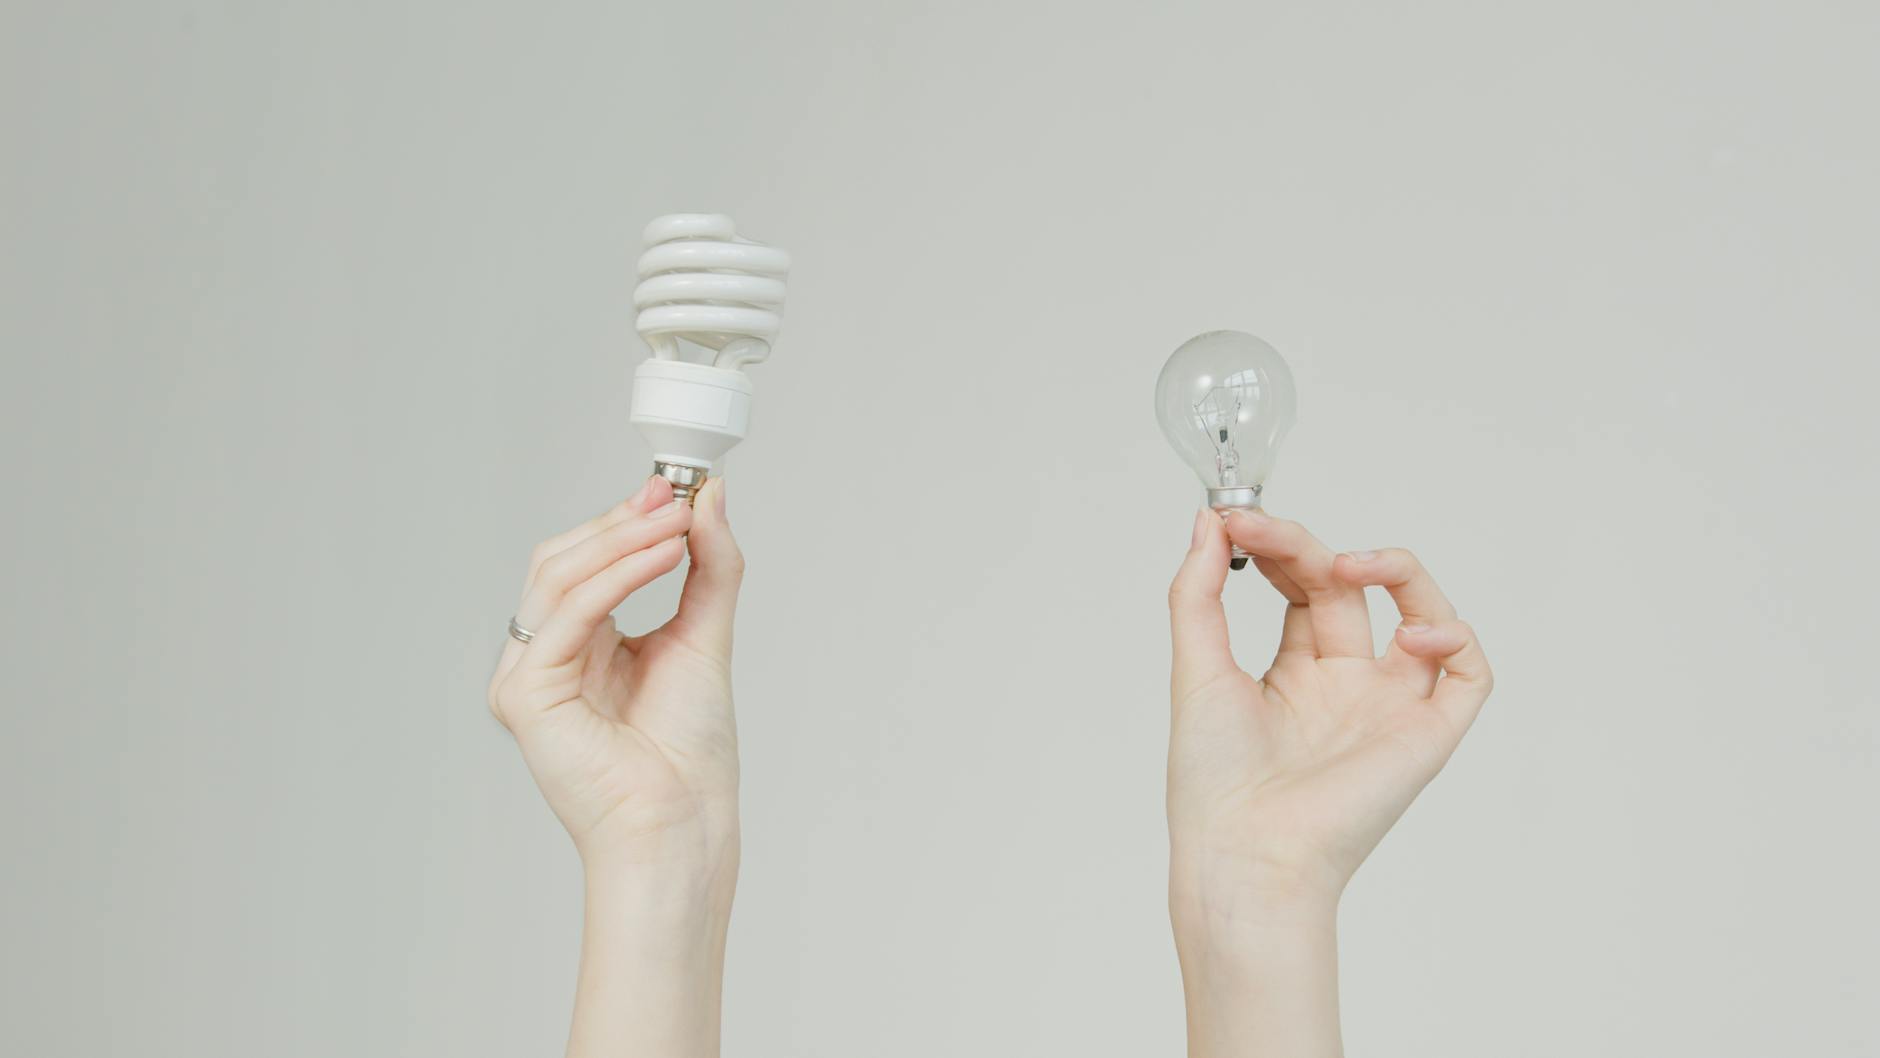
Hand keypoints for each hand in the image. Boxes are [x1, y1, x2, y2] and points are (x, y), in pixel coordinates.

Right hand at [488, 475, 743, 887]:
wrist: (683, 822)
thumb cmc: (689, 753)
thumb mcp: (704, 635)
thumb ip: (708, 565)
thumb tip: (710, 497)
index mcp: (578, 647)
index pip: (584, 562)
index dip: (624, 520)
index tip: (674, 487)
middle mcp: (544, 659)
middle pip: (562, 561)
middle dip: (620, 522)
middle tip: (674, 496)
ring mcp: (526, 678)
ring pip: (559, 577)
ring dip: (622, 539)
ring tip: (677, 522)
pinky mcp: (525, 696)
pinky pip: (565, 615)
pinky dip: (616, 576)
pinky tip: (662, 556)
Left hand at [1166, 507, 1492, 914]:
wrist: (1244, 851)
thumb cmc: (1214, 780)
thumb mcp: (1196, 667)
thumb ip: (1197, 592)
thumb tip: (1208, 522)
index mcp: (1293, 676)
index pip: (1303, 587)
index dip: (1279, 546)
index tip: (1238, 518)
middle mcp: (1346, 687)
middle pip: (1351, 590)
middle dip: (1312, 549)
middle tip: (1266, 529)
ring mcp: (1389, 708)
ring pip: (1425, 615)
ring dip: (1397, 570)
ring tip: (1350, 564)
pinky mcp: (1427, 736)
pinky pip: (1468, 675)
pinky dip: (1453, 639)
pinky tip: (1409, 634)